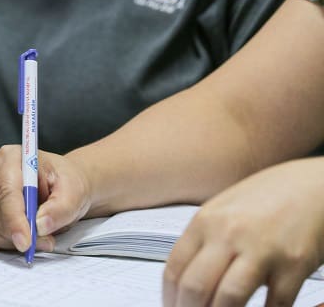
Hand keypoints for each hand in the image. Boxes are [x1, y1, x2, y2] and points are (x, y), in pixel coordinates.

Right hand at [0, 144, 92, 252]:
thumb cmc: (65, 182)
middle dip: (17, 232)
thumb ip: (60, 208)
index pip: (6, 191)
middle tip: (44, 242)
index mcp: (11, 157)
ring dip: (11, 238)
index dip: (14, 219)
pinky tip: (21, 237)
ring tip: (39, 238)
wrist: (63, 185)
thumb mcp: (74, 191)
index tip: (26, 241)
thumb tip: (40, 225)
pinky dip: (1, 240)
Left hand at [163, 158, 323, 306]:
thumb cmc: (267, 198)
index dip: (170, 298)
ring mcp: (262, 250)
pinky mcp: (294, 265)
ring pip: (228, 299)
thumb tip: (184, 279)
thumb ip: (204, 241)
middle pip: (195, 287)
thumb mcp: (224, 210)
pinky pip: (274, 305)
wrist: (313, 185)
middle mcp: (229, 234)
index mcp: (206, 221)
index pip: (174, 269)